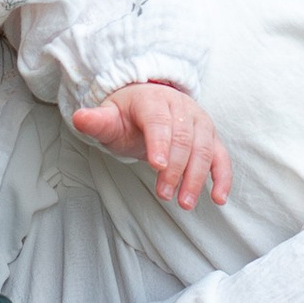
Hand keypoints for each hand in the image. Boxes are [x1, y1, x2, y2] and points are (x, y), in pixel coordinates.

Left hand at [73, 80, 232, 211]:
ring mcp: (199, 121)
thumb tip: (80, 118)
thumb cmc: (127, 116)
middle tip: (164, 194)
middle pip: (184, 137)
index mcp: (154, 100)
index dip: (159, 142)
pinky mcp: (210, 137)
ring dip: (197, 177)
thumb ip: (97, 121)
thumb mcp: (110, 118)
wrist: (149, 106)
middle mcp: (181, 107)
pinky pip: (221, 156)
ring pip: (203, 148)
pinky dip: (223, 177)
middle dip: (176, 168)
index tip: (157, 166)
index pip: (159, 120)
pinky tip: (219, 198)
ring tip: (184, 202)